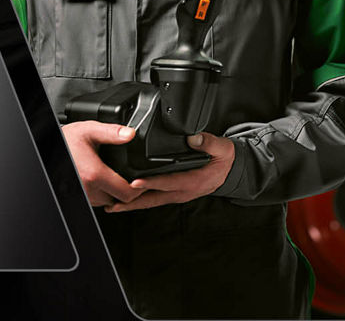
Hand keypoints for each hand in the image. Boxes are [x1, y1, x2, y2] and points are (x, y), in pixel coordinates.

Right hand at [62, 120, 142, 206]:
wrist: (49, 148)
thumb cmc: (66, 141)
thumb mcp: (89, 130)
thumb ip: (112, 132)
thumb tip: (130, 134)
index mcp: (95, 174)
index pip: (127, 194)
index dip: (139, 188)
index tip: (141, 179)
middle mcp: (88, 189)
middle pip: (119, 200)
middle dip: (128, 190)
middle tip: (133, 177)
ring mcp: (83, 195)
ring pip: (108, 202)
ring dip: (114, 192)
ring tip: (118, 177)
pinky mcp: (80, 196)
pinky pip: (97, 201)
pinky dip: (103, 193)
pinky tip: (104, 180)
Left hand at [104, 132, 235, 212]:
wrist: (231, 172)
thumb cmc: (224, 161)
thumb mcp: (222, 148)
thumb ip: (208, 142)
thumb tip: (193, 138)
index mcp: (193, 181)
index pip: (168, 182)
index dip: (150, 183)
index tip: (134, 183)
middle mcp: (183, 192)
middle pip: (153, 198)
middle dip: (132, 202)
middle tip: (113, 202)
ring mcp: (178, 195)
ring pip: (151, 202)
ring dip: (132, 204)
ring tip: (112, 205)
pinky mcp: (174, 194)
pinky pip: (154, 199)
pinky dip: (139, 201)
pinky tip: (126, 200)